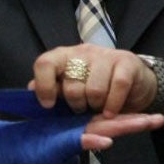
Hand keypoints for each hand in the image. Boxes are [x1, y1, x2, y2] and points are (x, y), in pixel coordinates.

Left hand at [30, 44, 157, 116]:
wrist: (132, 79)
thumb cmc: (93, 83)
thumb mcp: (69, 85)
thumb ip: (50, 87)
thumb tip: (30, 90)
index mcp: (62, 55)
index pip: (44, 63)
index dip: (43, 86)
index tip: (48, 105)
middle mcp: (82, 51)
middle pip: (71, 85)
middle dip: (76, 105)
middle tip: (81, 108)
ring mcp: (105, 55)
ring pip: (94, 89)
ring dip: (95, 106)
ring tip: (97, 108)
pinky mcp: (127, 63)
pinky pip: (117, 88)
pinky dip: (113, 105)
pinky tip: (110, 112)